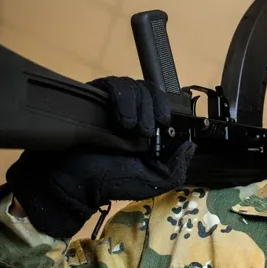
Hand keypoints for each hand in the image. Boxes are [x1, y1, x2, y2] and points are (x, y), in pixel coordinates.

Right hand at [6, 77, 195, 237]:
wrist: (76, 181)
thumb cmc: (111, 182)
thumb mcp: (152, 180)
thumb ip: (175, 166)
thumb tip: (190, 145)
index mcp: (146, 129)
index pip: (161, 104)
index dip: (165, 108)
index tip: (165, 121)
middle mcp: (130, 112)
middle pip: (150, 91)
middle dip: (153, 107)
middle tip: (147, 130)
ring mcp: (112, 104)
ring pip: (134, 86)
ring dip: (139, 104)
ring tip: (132, 127)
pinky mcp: (96, 97)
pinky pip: (113, 85)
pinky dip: (122, 98)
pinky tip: (122, 119)